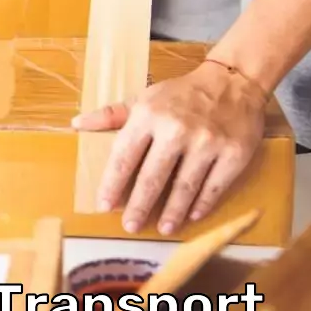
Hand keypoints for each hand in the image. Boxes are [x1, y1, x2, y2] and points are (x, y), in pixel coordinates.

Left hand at [71, 60, 267, 235]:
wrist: (232, 82)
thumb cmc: (181, 94)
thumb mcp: (144, 98)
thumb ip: (111, 115)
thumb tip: (76, 124)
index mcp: (149, 115)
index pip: (124, 156)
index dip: (112, 184)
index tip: (104, 205)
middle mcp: (176, 129)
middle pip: (152, 177)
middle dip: (139, 206)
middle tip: (129, 226)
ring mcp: (207, 143)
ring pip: (184, 187)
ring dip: (171, 212)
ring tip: (162, 228)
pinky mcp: (234, 154)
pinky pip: (214, 186)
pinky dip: (201, 204)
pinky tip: (191, 216)